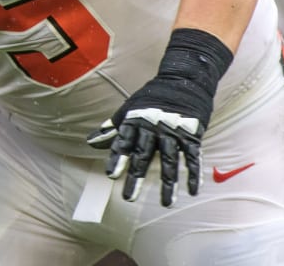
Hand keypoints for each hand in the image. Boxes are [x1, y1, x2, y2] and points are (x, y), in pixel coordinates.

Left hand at [87, 28, 232, 206]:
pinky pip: (193, 157)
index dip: (117, 158)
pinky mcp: (192, 134)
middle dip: (136, 177)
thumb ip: (112, 128)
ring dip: (167, 183)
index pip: (124, 142)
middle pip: (144, 155)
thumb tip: (90, 141)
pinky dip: (193, 174)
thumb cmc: (152, 97)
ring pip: (170, 160)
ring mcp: (174, 131)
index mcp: (136, 120)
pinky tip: (191, 190)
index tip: (112, 175)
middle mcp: (153, 127)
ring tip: (165, 203)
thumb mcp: (129, 108)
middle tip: (128, 198)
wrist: (185, 79)